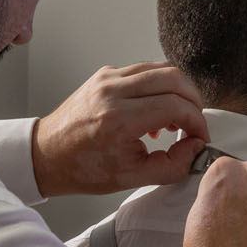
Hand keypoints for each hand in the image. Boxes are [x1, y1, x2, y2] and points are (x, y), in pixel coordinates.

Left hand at [31, 63, 209, 196]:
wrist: (47, 154)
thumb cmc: (83, 168)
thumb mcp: (132, 178)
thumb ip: (172, 166)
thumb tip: (196, 148)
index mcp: (118, 120)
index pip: (176, 106)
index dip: (197, 122)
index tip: (199, 137)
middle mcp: (112, 92)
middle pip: (174, 78)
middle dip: (193, 101)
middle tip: (193, 124)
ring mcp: (107, 78)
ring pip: (161, 69)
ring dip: (178, 91)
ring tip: (175, 119)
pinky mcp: (105, 73)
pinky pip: (145, 70)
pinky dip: (160, 86)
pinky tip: (155, 110)